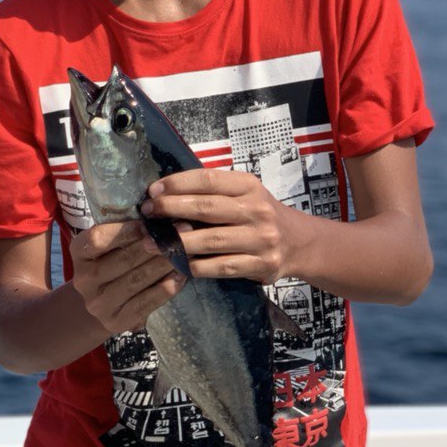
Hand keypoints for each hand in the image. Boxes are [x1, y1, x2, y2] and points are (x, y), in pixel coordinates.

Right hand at [70, 220, 184, 334]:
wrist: (97, 305)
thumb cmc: (109, 263)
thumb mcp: (106, 246)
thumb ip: (124, 232)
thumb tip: (159, 215)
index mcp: (78, 252)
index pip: (98, 239)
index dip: (125, 230)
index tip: (151, 223)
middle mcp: (84, 279)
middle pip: (122, 259)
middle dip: (156, 244)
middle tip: (182, 230)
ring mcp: (99, 303)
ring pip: (137, 280)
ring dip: (165, 264)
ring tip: (186, 251)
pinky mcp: (116, 321)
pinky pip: (145, 302)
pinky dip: (166, 288)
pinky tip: (181, 276)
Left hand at [141, 169, 291, 284]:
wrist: (300, 243)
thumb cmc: (258, 214)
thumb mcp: (243, 193)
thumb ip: (212, 191)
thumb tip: (164, 191)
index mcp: (249, 186)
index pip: (208, 179)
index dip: (177, 184)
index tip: (152, 191)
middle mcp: (257, 210)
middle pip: (207, 208)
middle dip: (171, 209)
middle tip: (147, 213)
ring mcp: (261, 239)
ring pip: (212, 240)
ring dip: (178, 242)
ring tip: (152, 243)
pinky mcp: (262, 265)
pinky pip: (222, 267)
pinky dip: (197, 266)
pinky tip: (179, 264)